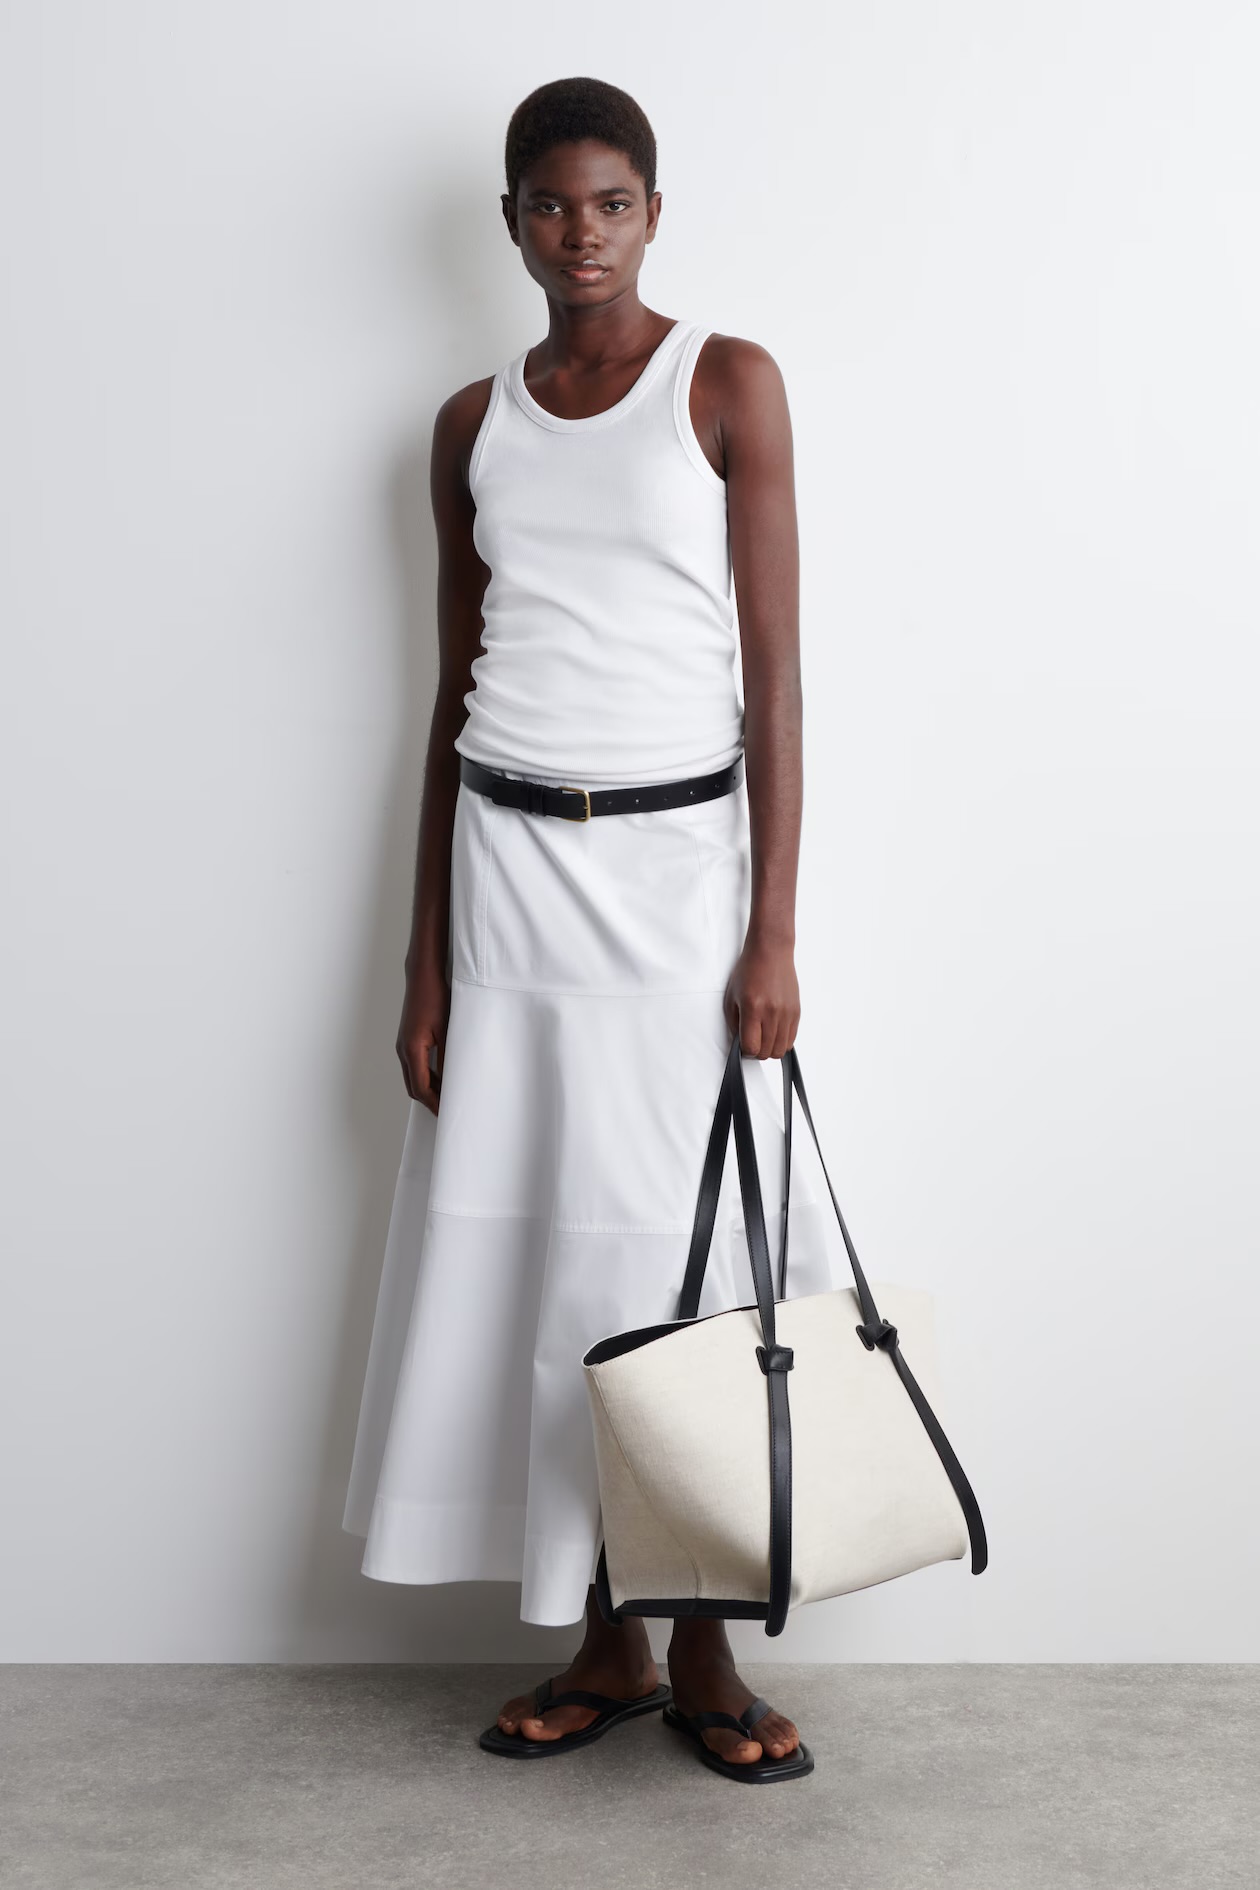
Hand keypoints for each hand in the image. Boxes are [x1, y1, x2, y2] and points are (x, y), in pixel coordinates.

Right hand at [396, 955, 450, 1115]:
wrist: (423, 977)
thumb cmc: (435, 998)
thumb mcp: (446, 1030)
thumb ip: (448, 1057)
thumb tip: (453, 1080)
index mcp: (411, 1050)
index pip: (421, 1088)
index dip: (434, 1104)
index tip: (446, 1113)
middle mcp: (403, 1050)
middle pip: (414, 1087)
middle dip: (430, 1100)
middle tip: (449, 1109)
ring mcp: (404, 1045)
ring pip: (413, 1077)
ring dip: (429, 1088)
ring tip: (448, 1095)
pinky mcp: (408, 1040)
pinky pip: (415, 1066)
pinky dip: (426, 1076)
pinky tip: (442, 1075)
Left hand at [723, 930, 799, 1058]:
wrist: (771, 952)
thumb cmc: (750, 970)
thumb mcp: (732, 996)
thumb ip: (734, 1023)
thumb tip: (740, 1042)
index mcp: (753, 1008)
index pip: (752, 1047)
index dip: (746, 1051)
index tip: (744, 1044)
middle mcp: (772, 1013)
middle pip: (767, 1052)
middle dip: (758, 1051)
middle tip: (753, 1040)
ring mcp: (787, 1013)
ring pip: (781, 1049)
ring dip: (771, 1048)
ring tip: (764, 1037)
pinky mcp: (796, 1012)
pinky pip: (791, 1039)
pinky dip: (782, 1041)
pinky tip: (774, 1032)